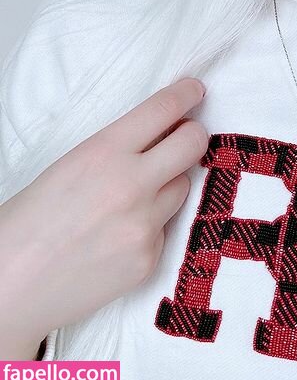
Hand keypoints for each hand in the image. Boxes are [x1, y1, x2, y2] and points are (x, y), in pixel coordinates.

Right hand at [0, 77, 207, 347]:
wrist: (9, 289)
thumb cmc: (28, 222)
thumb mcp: (71, 165)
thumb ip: (118, 149)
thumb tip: (160, 133)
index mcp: (104, 152)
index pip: (164, 109)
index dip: (186, 94)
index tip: (195, 90)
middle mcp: (131, 184)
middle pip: (193, 143)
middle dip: (193, 134)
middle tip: (188, 134)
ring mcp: (144, 224)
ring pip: (182, 187)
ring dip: (167, 185)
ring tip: (128, 201)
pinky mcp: (149, 258)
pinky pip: (166, 228)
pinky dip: (150, 227)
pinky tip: (117, 237)